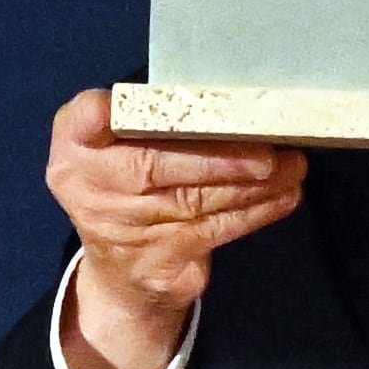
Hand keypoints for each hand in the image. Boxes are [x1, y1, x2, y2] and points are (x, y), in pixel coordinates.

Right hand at [48, 89, 305, 368]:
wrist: (120, 272)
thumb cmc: (128, 183)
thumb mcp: (116, 145)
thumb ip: (144, 116)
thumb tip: (222, 96)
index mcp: (77, 147)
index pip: (79, 124)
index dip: (95, 116)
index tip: (108, 109)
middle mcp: (91, 190)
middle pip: (154, 167)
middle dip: (217, 158)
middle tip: (267, 151)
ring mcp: (123, 233)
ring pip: (195, 202)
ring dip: (252, 184)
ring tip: (292, 166)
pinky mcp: (158, 267)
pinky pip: (215, 232)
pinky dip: (256, 212)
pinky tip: (283, 195)